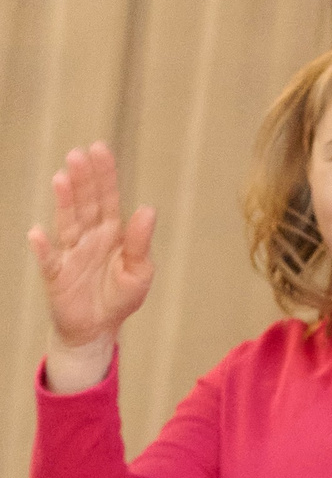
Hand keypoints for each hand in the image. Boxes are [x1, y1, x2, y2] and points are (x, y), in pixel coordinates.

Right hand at [29, 144, 155, 392]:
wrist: (97, 328)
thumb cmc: (119, 296)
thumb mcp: (139, 272)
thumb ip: (140, 243)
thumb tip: (148, 209)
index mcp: (112, 234)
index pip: (108, 199)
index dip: (104, 175)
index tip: (99, 149)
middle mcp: (89, 237)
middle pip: (85, 204)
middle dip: (83, 180)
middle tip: (79, 154)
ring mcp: (70, 253)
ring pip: (67, 222)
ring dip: (64, 202)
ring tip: (62, 178)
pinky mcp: (57, 274)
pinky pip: (49, 259)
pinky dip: (43, 248)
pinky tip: (38, 234)